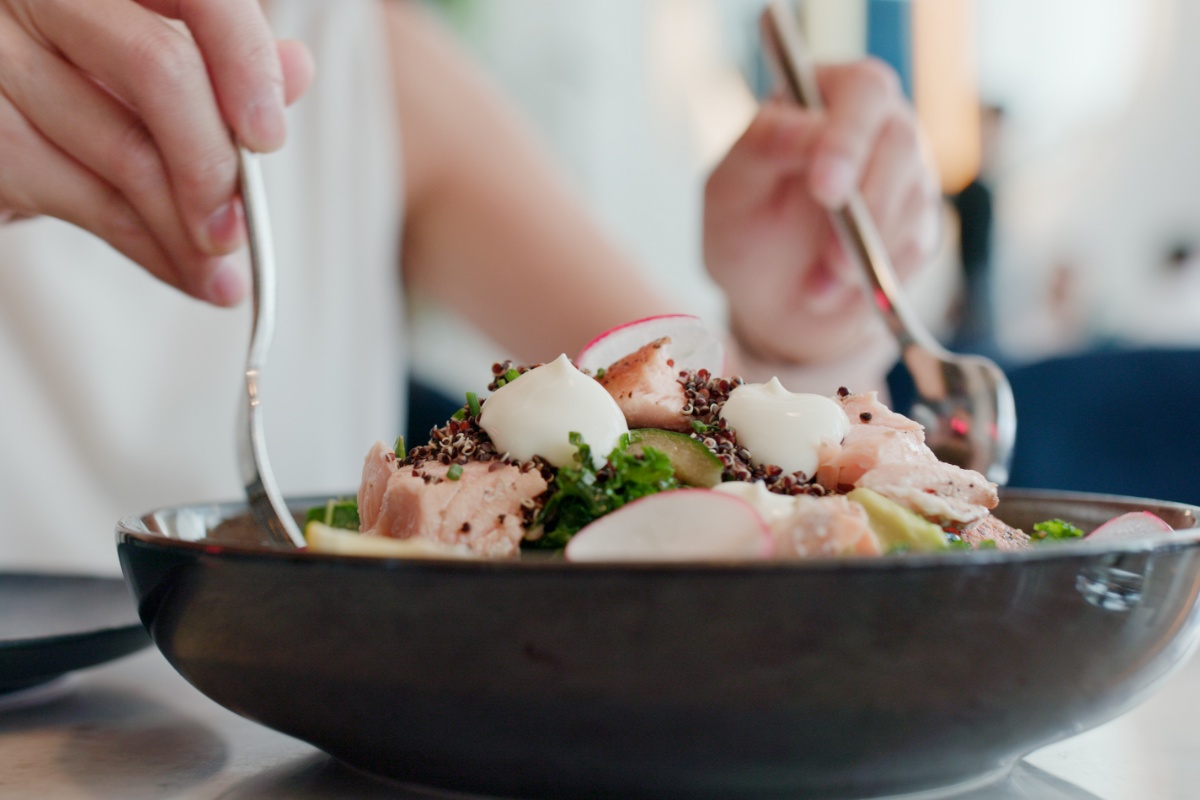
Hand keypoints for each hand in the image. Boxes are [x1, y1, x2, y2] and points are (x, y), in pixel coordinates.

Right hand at [0, 0, 313, 304]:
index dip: (245, 60)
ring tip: (221, 273)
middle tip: (242, 227)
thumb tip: (296, 70)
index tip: (268, 136)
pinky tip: (181, 270)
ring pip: (126, 151)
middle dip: (213, 164)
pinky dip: (150, 250)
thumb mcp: (149, 67)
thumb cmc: (76, 86)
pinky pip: (88, 202)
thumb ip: (219, 64)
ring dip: (188, 231)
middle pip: (158, 69)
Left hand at [704, 58, 939, 364]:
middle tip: (832, 254)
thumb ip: (762, 146)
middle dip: (867, 202)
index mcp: (826, 94)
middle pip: (901, 139)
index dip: (847, 139)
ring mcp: (906, 169)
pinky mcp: (921, 220)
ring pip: (913, 196)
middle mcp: (876, 122)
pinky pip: (917, 243)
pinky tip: (833, 286)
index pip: (862, 90)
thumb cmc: (744, 230)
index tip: (824, 189)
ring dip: (862, 251)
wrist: (770, 298)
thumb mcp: (730, 189)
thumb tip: (810, 129)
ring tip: (815, 284)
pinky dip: (874, 274)